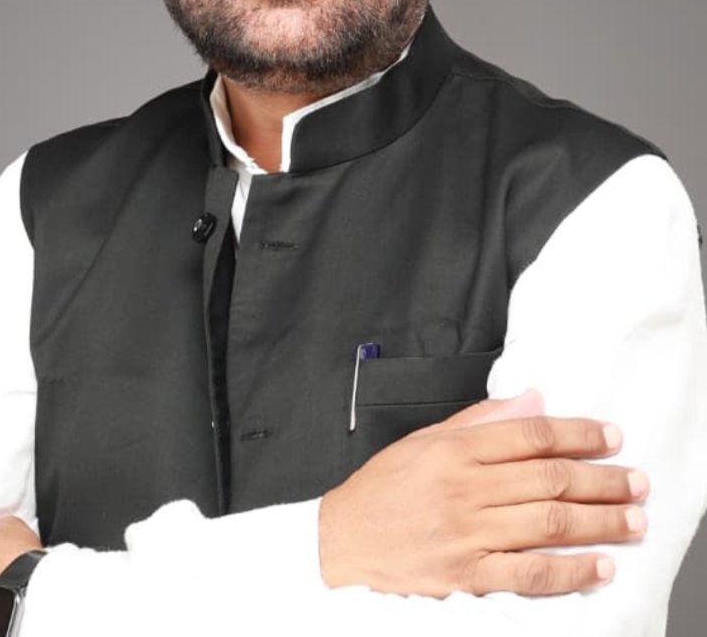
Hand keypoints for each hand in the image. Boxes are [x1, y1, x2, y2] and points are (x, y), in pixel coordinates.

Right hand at [318, 390, 649, 597]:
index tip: (611, 436)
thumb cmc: (382, 489)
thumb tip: (532, 401)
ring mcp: (466, 534)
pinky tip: (599, 566)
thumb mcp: (424, 440)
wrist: (340, 543)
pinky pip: (529, 574)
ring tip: (631, 519)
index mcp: (454, 450)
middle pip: (549, 479)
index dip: (577, 434)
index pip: (530, 435)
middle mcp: (463, 489)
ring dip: (599, 522)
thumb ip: (480, 421)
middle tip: (636, 481)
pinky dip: (570, 572)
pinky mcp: (466, 576)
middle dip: (602, 479)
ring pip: (548, 523)